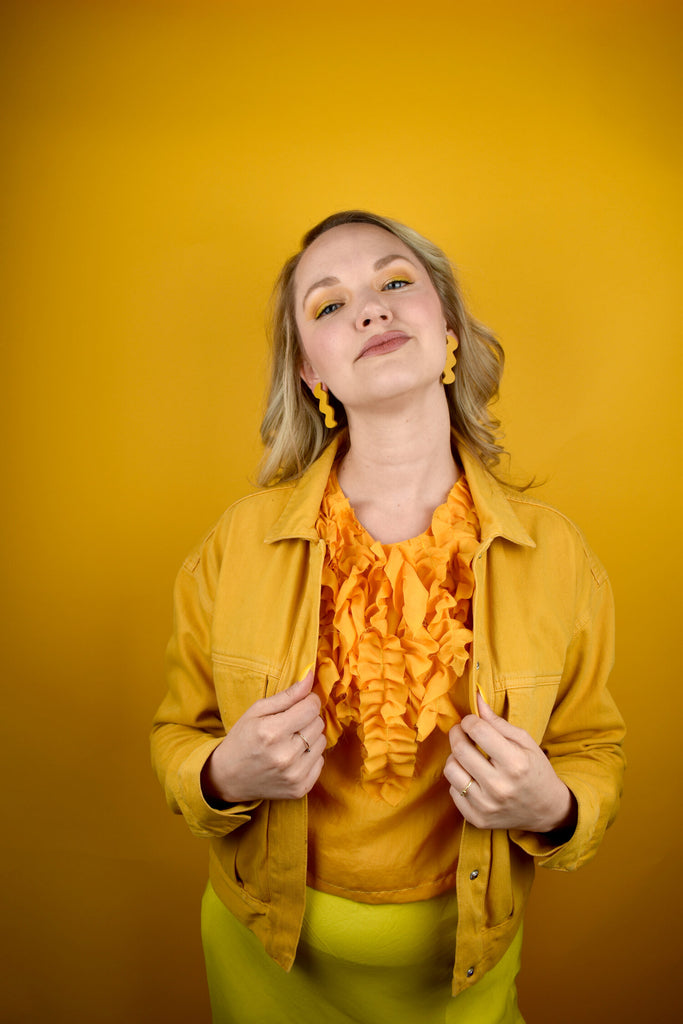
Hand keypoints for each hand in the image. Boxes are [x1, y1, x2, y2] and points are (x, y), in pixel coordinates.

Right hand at [201, 668, 325, 802]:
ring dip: (310, 737)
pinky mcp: (300, 788)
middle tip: (290, 724)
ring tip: (290, 741)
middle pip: (318, 723)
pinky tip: (293, 757)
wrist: (228, 777)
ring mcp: (294, 774)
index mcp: (272, 732)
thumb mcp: (257, 710)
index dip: (308, 701)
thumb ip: (287, 694)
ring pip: (321, 741)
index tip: (299, 704)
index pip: (311, 707)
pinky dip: (310, 756)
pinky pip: (320, 762)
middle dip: (307, 718)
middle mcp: (285, 755)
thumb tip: (311, 675)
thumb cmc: (242, 739)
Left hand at [443, 693, 576, 832]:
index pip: (478, 730)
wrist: (547, 810)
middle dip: (457, 734)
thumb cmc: (535, 770)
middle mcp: (499, 786)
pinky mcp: (478, 819)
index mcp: (515, 763)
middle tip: (462, 731)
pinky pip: (453, 791)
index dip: (470, 720)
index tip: (472, 721)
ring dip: (455, 757)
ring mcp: (487, 806)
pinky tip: (472, 777)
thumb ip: (498, 722)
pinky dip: (459, 780)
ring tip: (467, 756)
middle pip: (460, 750)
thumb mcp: (525, 742)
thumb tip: (476, 698)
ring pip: (451, 770)